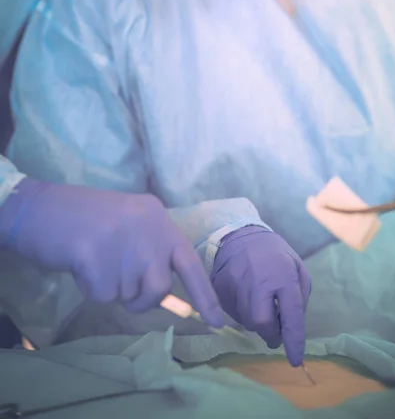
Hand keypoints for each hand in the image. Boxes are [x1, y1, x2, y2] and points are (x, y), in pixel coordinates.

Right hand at [0, 178, 223, 325]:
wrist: (39, 207)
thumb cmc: (84, 219)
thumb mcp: (128, 226)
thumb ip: (150, 252)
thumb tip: (163, 294)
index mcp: (157, 217)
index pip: (189, 261)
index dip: (204, 294)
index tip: (218, 322)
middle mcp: (148, 226)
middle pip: (158, 287)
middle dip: (139, 296)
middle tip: (114, 278)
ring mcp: (123, 240)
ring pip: (129, 295)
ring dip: (111, 289)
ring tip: (94, 261)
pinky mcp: (96, 255)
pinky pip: (103, 295)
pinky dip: (90, 288)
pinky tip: (80, 263)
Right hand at [210, 226, 310, 365]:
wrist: (240, 235)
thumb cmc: (274, 253)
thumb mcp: (297, 267)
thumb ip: (299, 297)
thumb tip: (291, 326)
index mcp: (283, 276)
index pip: (291, 316)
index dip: (294, 341)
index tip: (295, 360)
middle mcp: (258, 281)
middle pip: (261, 323)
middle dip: (270, 332)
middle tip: (275, 330)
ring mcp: (236, 284)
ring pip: (246, 321)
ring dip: (256, 322)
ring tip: (260, 303)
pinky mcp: (219, 288)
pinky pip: (232, 313)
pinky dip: (242, 313)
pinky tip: (245, 297)